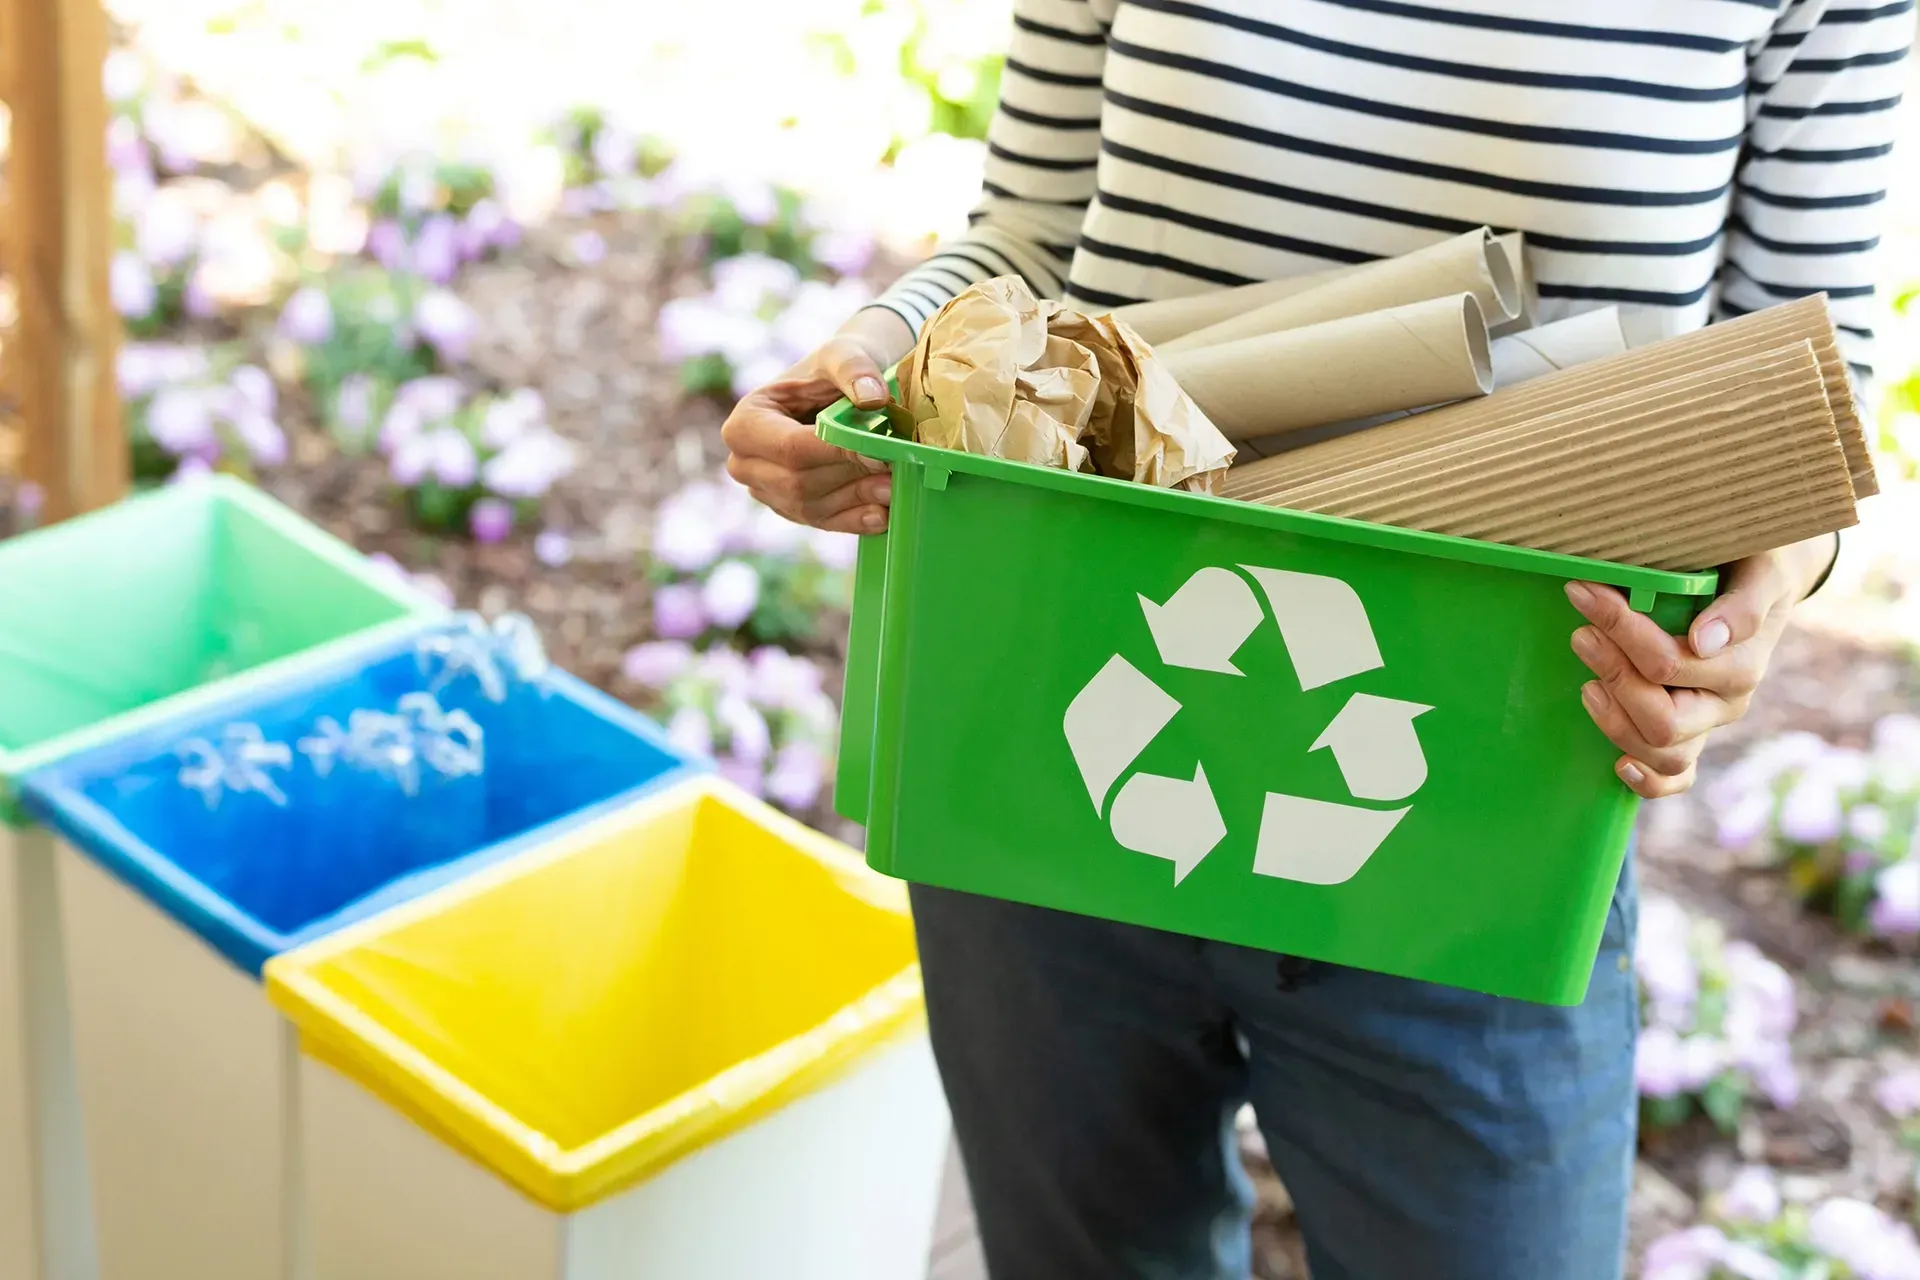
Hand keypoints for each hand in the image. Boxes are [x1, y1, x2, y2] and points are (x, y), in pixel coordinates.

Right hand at [722, 309, 912, 534]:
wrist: (839, 391)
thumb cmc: (833, 369)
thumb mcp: (842, 354)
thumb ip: (854, 368)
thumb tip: (873, 398)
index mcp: (745, 423)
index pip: (790, 448)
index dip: (835, 453)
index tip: (878, 452)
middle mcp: (745, 463)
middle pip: (799, 483)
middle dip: (850, 479)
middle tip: (896, 471)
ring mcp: (767, 492)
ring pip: (812, 508)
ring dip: (857, 500)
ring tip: (897, 487)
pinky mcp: (792, 511)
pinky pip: (823, 523)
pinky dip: (855, 520)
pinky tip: (884, 513)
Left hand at [1565, 534, 1836, 797]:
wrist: (1764, 575)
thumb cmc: (1751, 566)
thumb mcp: (1758, 570)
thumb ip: (1741, 605)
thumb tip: (1705, 641)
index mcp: (1742, 664)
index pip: (1669, 664)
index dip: (1620, 629)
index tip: (1582, 591)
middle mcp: (1727, 702)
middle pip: (1662, 719)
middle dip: (1613, 676)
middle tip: (1581, 634)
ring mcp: (1708, 725)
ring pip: (1663, 755)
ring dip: (1616, 723)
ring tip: (1588, 684)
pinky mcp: (1692, 738)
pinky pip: (1676, 780)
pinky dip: (1648, 782)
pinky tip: (1619, 766)